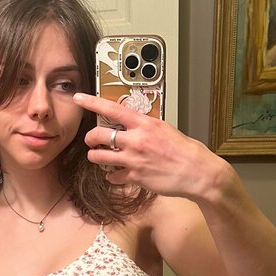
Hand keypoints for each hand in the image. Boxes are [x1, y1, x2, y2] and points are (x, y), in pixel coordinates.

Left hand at [73, 92, 224, 201]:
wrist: (197, 172)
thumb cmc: (185, 151)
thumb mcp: (164, 129)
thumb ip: (145, 126)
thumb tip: (132, 125)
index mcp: (144, 124)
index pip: (112, 108)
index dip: (92, 102)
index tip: (79, 98)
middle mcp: (136, 140)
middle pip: (98, 135)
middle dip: (90, 138)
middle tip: (91, 140)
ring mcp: (133, 160)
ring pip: (99, 157)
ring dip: (95, 156)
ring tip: (99, 156)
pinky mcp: (134, 177)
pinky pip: (112, 176)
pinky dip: (112, 176)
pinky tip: (117, 174)